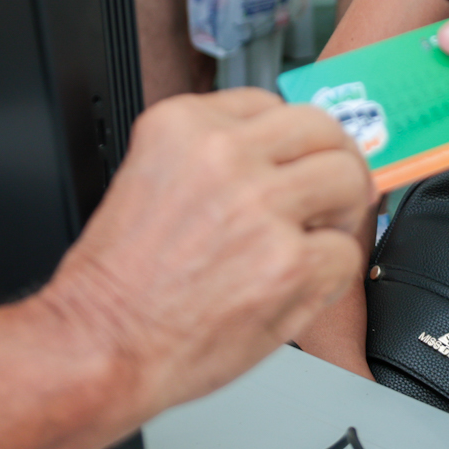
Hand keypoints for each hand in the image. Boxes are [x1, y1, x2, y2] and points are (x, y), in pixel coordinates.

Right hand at [37, 90, 373, 412]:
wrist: (100, 345)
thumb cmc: (120, 281)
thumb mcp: (150, 176)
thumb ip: (213, 156)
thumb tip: (282, 155)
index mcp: (184, 125)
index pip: (269, 104)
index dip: (289, 142)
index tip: (295, 163)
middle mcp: (224, 154)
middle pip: (322, 129)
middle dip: (332, 161)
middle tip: (331, 194)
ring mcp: (261, 206)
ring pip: (348, 178)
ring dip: (342, 211)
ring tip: (318, 237)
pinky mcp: (289, 262)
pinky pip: (345, 252)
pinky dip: (331, 274)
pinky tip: (298, 284)